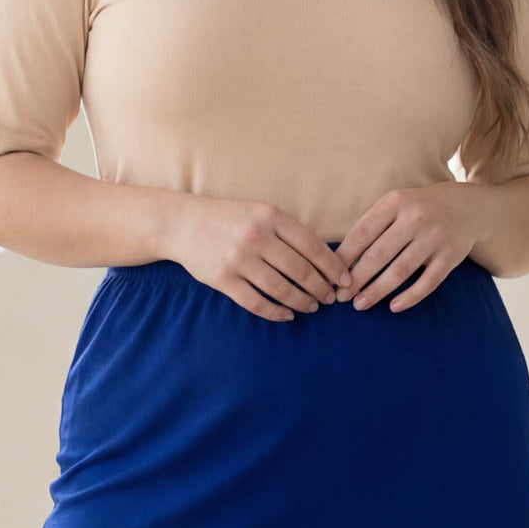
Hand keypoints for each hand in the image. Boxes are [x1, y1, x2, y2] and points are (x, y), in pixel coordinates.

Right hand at [164, 197, 352, 322]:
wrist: (182, 223)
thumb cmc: (229, 218)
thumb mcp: (261, 212)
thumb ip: (289, 232)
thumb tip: (326, 260)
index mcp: (271, 216)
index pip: (313, 246)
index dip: (334, 268)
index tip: (346, 281)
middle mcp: (256, 237)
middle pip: (301, 271)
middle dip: (321, 289)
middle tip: (331, 298)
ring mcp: (238, 259)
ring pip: (282, 290)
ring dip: (302, 302)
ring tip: (312, 307)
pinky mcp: (223, 280)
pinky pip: (257, 303)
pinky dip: (277, 313)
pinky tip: (287, 315)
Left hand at [334, 184, 477, 312]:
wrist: (470, 206)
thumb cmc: (421, 208)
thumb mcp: (397, 204)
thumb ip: (373, 224)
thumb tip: (341, 259)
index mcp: (396, 202)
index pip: (362, 232)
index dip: (344, 257)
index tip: (331, 276)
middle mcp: (416, 218)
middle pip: (378, 254)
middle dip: (356, 279)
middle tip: (341, 297)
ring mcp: (435, 237)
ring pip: (400, 271)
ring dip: (377, 291)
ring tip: (360, 304)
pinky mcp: (451, 256)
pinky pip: (428, 282)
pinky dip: (410, 297)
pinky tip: (393, 307)